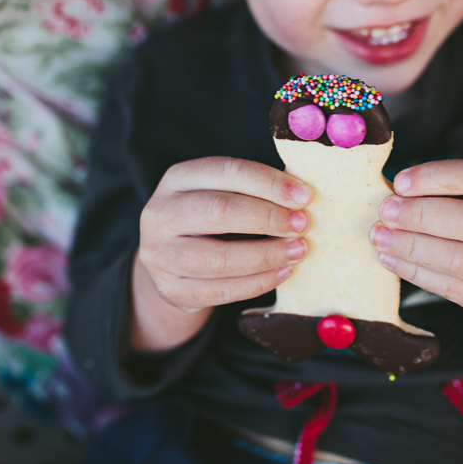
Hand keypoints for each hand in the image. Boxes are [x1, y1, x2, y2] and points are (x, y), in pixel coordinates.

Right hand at [133, 157, 310, 349]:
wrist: (173, 256)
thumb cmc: (213, 214)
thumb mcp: (224, 191)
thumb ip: (255, 190)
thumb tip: (302, 197)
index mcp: (178, 178)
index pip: (227, 172)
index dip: (269, 183)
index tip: (304, 196)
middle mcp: (160, 214)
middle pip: (219, 212)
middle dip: (268, 218)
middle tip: (302, 225)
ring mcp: (158, 255)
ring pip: (218, 258)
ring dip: (266, 255)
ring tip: (298, 250)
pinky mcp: (169, 290)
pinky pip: (218, 291)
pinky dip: (257, 283)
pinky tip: (283, 272)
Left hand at [371, 160, 462, 337]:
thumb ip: (454, 191)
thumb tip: (398, 192)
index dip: (438, 177)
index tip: (401, 181)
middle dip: (422, 215)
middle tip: (386, 210)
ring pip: (460, 259)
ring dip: (413, 246)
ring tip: (380, 236)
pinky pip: (450, 288)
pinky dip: (415, 272)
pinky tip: (391, 260)